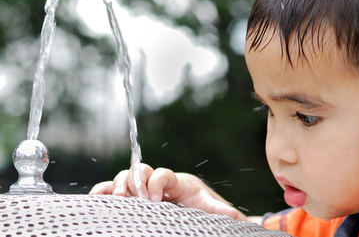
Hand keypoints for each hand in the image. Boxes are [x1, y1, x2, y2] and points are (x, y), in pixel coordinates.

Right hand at [89, 164, 250, 220]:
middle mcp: (157, 179)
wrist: (190, 200)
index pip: (163, 174)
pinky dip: (103, 191)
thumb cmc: (199, 202)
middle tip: (134, 199)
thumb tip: (234, 215)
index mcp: (175, 180)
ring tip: (117, 199)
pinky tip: (96, 198)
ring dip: (119, 186)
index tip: (155, 200)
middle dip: (135, 182)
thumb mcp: (208, 206)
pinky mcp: (132, 195)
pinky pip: (113, 189)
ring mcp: (143, 186)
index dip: (157, 183)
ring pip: (125, 177)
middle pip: (140, 170)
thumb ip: (217, 208)